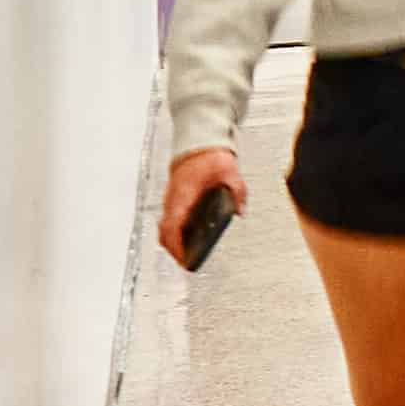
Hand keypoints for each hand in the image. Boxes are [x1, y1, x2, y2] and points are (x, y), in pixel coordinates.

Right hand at [158, 149, 243, 264]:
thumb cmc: (210, 157)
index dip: (176, 243)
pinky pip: (168, 220)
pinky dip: (173, 232)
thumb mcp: (230, 173)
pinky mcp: (174, 199)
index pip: (174, 224)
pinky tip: (186, 238)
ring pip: (164, 226)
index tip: (183, 256)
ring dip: (171, 241)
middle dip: (172, 248)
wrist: (199, 144)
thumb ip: (237, 192)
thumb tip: (240, 210)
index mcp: (184, 194)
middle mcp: (173, 199)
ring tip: (185, 255)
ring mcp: (171, 199)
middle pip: (164, 231)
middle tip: (185, 261)